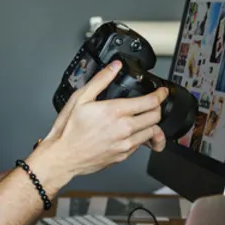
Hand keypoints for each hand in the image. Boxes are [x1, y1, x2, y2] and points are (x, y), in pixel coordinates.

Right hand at [46, 60, 168, 176]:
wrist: (63, 157)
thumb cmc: (68, 130)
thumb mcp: (79, 99)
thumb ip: (100, 80)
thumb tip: (114, 67)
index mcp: (115, 111)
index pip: (150, 101)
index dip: (160, 94)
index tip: (161, 92)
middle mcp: (124, 128)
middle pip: (156, 116)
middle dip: (157, 108)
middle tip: (152, 104)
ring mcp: (125, 144)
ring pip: (152, 132)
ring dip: (151, 124)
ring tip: (144, 119)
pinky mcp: (123, 155)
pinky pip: (140, 145)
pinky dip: (140, 137)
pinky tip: (131, 133)